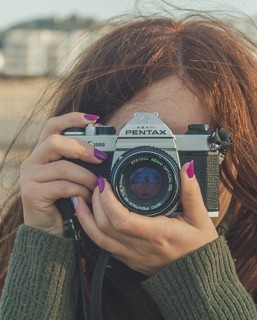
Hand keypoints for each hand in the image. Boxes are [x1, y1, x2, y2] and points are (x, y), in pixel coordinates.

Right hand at [19, 112, 107, 235]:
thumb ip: (81, 163)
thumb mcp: (73, 177)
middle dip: (82, 148)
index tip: (94, 119)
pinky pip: (63, 186)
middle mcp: (32, 161)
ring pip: (63, 167)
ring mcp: (29, 177)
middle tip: (101, 158)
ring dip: (86, 176)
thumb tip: (105, 154)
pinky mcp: (31, 193)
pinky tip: (87, 197)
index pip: (53, 126)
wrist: (50, 231)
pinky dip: (80, 191)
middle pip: (55, 141)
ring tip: (98, 185)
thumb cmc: (66, 201)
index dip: (72, 119)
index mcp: (43, 153)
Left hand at [75, 162, 218, 275]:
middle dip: (95, 202)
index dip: (108, 200)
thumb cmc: (199, 249)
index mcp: (157, 233)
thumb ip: (191, 191)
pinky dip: (91, 230)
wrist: (197, 278)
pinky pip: (103, 246)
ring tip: (80, 199)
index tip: (104, 183)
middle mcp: (140, 246)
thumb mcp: (200, 218)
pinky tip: (89, 218)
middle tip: (96, 184)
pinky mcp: (128, 260)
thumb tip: (185, 169)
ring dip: (86, 218)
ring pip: (98, 239)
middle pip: (104, 227)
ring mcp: (132, 255)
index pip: (122, 220)